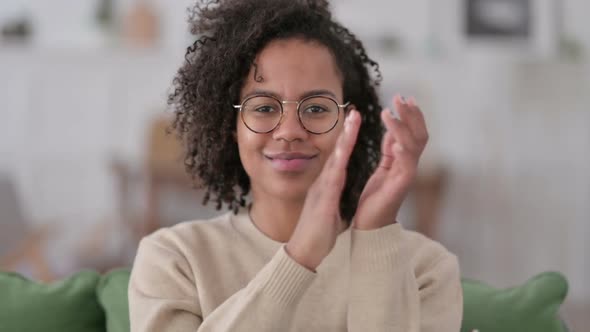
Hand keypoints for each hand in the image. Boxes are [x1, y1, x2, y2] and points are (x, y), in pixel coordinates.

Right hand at [286, 110, 360, 269]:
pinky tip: (343, 153)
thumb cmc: (317, 234)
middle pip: (337, 153)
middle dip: (346, 131)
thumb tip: (335, 187)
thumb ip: (330, 196)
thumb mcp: (327, 209)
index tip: (354, 122)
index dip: (347, 139)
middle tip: (355, 111)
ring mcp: (321, 191)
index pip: (339, 157)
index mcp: (327, 185)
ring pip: (335, 161)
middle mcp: (323, 184)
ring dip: (344, 140)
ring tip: (353, 122)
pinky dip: (339, 165)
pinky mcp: (322, 203)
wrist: (302, 252)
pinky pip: (332, 181)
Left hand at [353, 95, 428, 229]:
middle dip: (411, 115)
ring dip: (401, 127)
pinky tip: (396, 141)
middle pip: (419, 134)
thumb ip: (390, 150)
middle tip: (400, 97)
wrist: (369, 225)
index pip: (414, 132)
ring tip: (388, 113)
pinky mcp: (400, 186)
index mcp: (404, 161)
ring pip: (413, 146)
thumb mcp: (383, 168)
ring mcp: (407, 175)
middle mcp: (410, 166)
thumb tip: (393, 130)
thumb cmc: (375, 198)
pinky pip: (406, 166)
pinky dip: (403, 151)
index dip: (411, 115)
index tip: (404, 97)